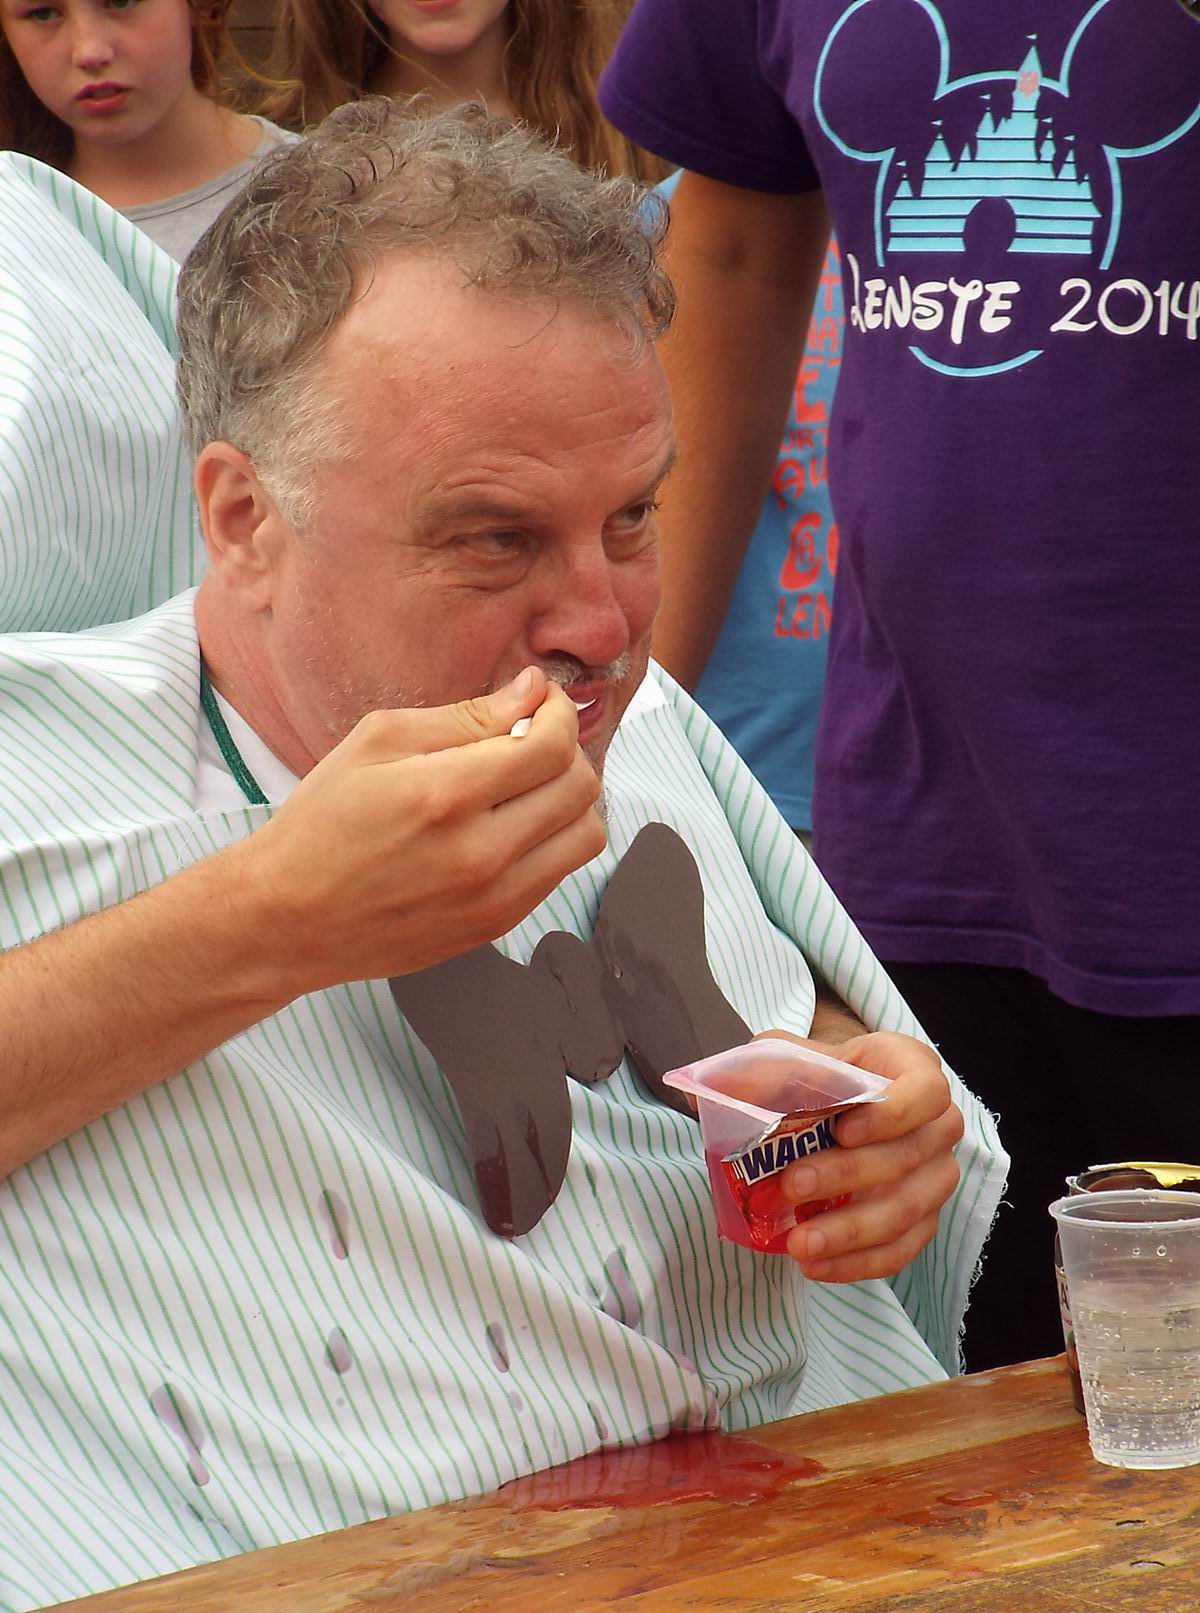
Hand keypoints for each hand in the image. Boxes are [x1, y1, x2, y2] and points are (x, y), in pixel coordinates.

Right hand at [234, 667, 606, 994]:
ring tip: (529, 784)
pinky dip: (551, 839)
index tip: (541, 703)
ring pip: (585, 836)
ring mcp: (492, 898)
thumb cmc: (323, 821)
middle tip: (532, 739)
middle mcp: (480, 853)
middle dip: (567, 750)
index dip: (558, 714)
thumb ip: (465, 716)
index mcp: (446, 795)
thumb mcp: (377, 742)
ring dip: (570, 799)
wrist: (288, 918)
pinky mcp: (494, 926)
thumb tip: (532, 691)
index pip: (552, 747)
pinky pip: (559, 873)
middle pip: (580, 789)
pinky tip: (511, 824)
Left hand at [759, 1029, 963, 1282]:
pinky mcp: (923, 1218)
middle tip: (792, 1185)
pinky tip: (815, 1265)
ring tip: (799, 1244)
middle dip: (848, 1176)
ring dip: (851, 1232)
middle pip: (909, 1157)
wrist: (840, 1098)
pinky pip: (901, 1249)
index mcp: (914, 1070)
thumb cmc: (818, 1075)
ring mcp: (935, 1175)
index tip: (843, 1130)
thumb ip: (761, 1069)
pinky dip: (858, 1262)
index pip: (926, 1092)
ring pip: (907, 1211)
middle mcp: (938, 1125)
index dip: (892, 1114)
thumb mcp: (789, 1057)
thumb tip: (711, 1097)